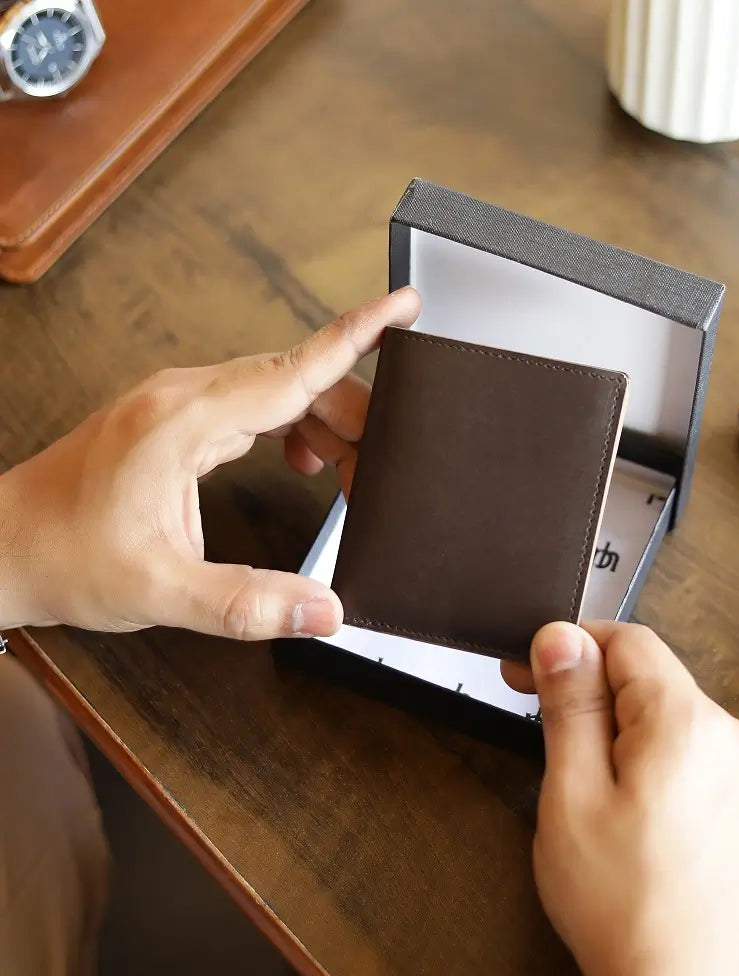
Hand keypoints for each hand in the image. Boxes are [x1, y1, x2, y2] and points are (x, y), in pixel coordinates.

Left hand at [0, 287, 420, 638]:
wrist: (4, 546)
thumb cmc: (64, 556)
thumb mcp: (161, 591)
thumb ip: (248, 604)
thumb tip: (323, 610)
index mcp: (182, 421)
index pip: (291, 369)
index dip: (355, 334)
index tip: (402, 305)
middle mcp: (183, 397)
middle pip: (298, 380)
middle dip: (355, 417)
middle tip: (383, 469)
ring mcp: (180, 403)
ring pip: (281, 390)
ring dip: (327, 425)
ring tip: (350, 475)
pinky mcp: (180, 418)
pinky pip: (257, 404)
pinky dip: (295, 428)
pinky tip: (305, 461)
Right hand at [503, 622, 738, 975]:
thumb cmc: (622, 908)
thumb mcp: (571, 795)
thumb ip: (571, 704)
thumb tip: (562, 638)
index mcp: (689, 726)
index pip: (629, 640)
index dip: (575, 648)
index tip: (538, 671)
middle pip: (657, 685)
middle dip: (605, 704)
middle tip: (564, 756)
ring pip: (683, 728)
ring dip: (641, 744)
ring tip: (611, 807)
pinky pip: (712, 768)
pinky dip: (677, 778)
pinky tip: (653, 828)